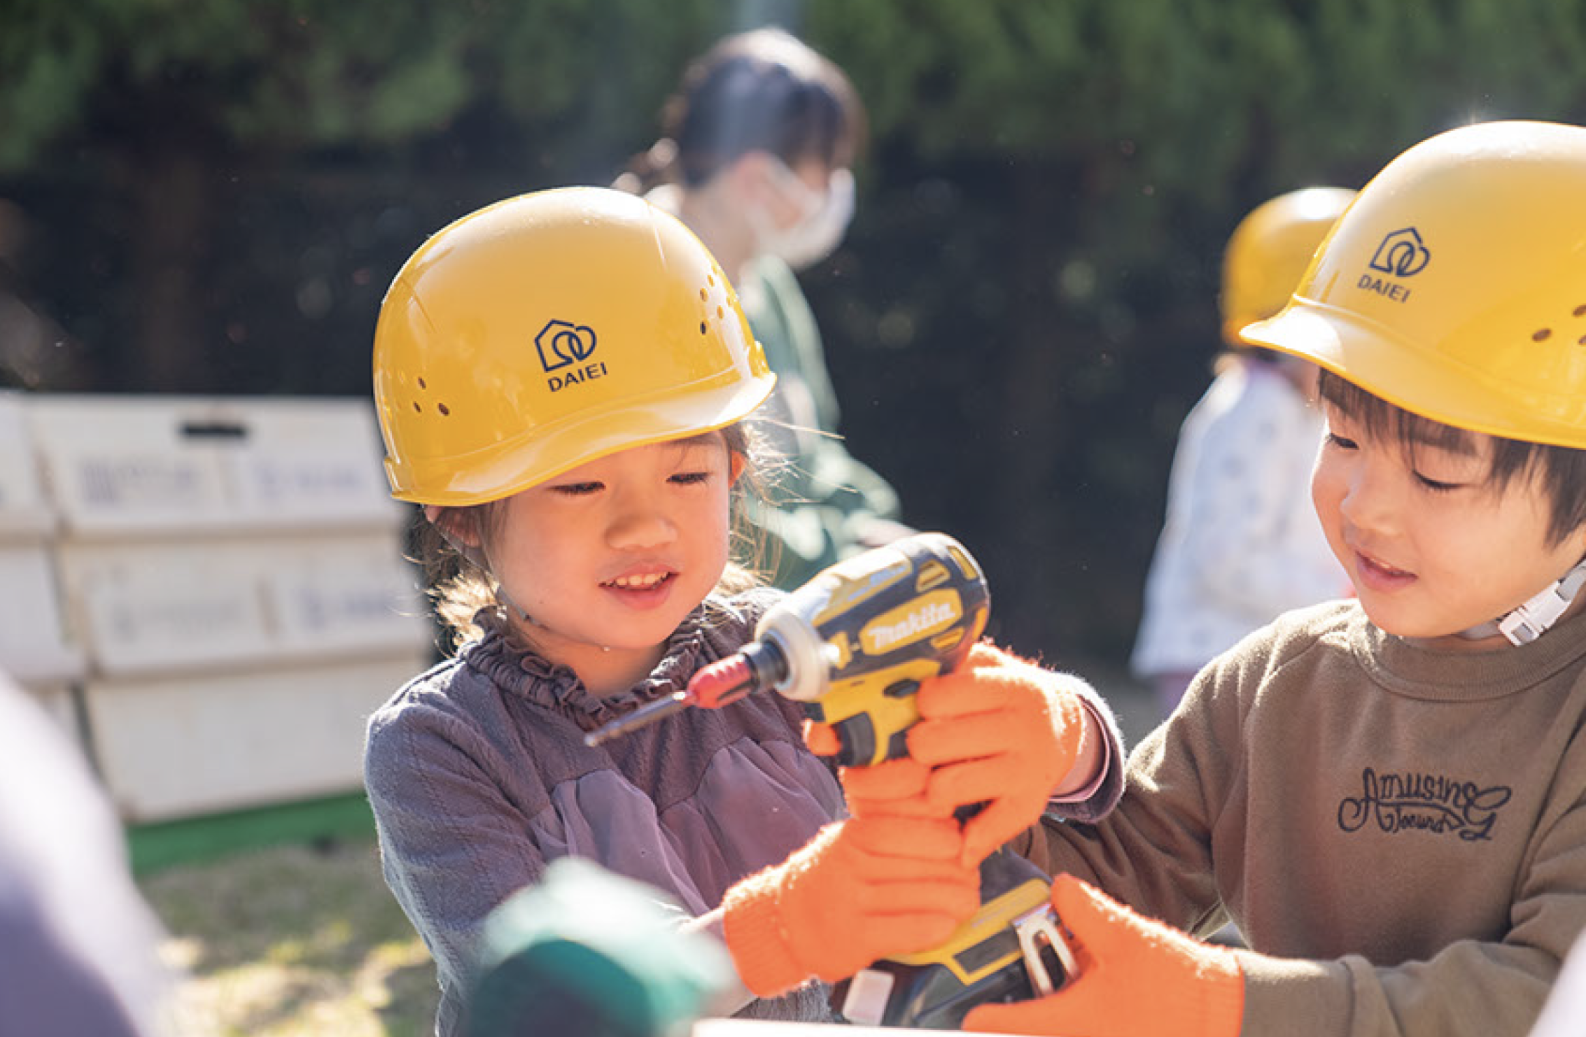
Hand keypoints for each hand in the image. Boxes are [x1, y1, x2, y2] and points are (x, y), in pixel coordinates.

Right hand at [721, 812, 978, 996]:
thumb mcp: (852, 839)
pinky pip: (905, 930)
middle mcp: (850, 863)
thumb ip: (891, 829)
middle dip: (959, 873)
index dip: (949, 840)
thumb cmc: (832, 876)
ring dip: (955, 902)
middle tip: (971, 880)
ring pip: (921, 896)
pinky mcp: (853, 939)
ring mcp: (850, 901)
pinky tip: (946, 925)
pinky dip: (933, 928)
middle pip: (925, 864)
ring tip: (967, 903)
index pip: (916, 829)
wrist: (784, 921)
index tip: (963, 848)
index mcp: (854, 833)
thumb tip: (952, 826)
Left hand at [912, 642, 1094, 864]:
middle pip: (933, 743)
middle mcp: (1025, 727)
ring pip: (946, 787)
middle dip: (917, 746)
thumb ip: (948, 663)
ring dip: (930, 788)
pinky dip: (965, 838)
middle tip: (922, 746)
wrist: (1063, 725)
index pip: (937, 696)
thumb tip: (895, 671)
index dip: (921, 703)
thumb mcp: (985, 665)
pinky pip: (985, 830)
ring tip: (934, 778)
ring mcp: (1029, 769)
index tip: (925, 707)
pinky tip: (955, 830)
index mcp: (1011, 686)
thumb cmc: (1002, 692)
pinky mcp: (1031, 805)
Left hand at [963, 874, 1242, 1036]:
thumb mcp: (1124, 934)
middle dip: (1017, 1012)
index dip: (985, 1019)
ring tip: (1056, 973)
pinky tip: (1090, 983)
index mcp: (1073, 1023)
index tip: (968, 1015)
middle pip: (1033, 1031)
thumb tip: (1055, 886)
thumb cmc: (1177, 983)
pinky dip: (1076, 1012)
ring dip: (1050, 1008)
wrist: (1227, 1013)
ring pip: (1060, 1028)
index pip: (1012, 1026)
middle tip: (1006, 988)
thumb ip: (1081, 907)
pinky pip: (1083, 1028)